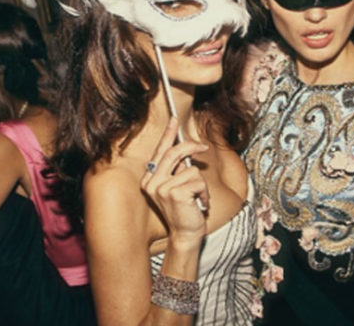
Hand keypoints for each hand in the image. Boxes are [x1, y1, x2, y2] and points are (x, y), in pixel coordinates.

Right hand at [140, 118, 208, 246]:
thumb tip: (187, 147)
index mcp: (150, 179)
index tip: (174, 119)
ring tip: (196, 197)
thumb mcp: (178, 186)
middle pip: (175, 152)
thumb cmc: (185, 210)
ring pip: (191, 169)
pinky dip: (203, 192)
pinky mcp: (175, 193)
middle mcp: (151, 182)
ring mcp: (161, 188)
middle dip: (192, 146)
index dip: (168, 134)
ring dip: (200, 184)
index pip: (160, 151)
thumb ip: (178, 169)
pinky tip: (198, 203)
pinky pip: (198, 181)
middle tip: (204, 147)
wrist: (186, 234)